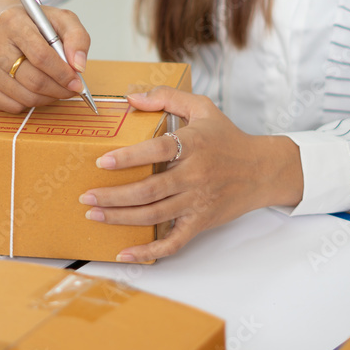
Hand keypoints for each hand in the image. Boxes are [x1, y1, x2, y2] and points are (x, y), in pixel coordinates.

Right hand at [0, 0, 90, 112]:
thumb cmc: (33, 25)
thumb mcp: (60, 20)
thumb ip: (77, 38)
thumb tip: (79, 66)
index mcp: (12, 21)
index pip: (41, 56)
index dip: (63, 74)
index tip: (77, 83)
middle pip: (33, 80)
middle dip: (58, 90)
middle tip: (70, 91)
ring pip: (23, 97)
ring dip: (46, 99)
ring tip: (54, 89)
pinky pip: (10, 106)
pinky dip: (27, 104)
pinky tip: (31, 90)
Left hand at [79, 86, 304, 261]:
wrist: (263, 170)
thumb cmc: (228, 138)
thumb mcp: (202, 108)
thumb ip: (167, 97)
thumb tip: (132, 97)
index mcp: (193, 145)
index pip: (157, 151)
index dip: (129, 158)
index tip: (103, 162)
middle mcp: (194, 175)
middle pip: (149, 190)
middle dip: (113, 196)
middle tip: (86, 196)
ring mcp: (197, 202)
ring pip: (154, 215)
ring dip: (120, 218)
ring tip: (94, 214)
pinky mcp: (200, 222)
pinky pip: (173, 242)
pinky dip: (149, 252)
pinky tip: (125, 253)